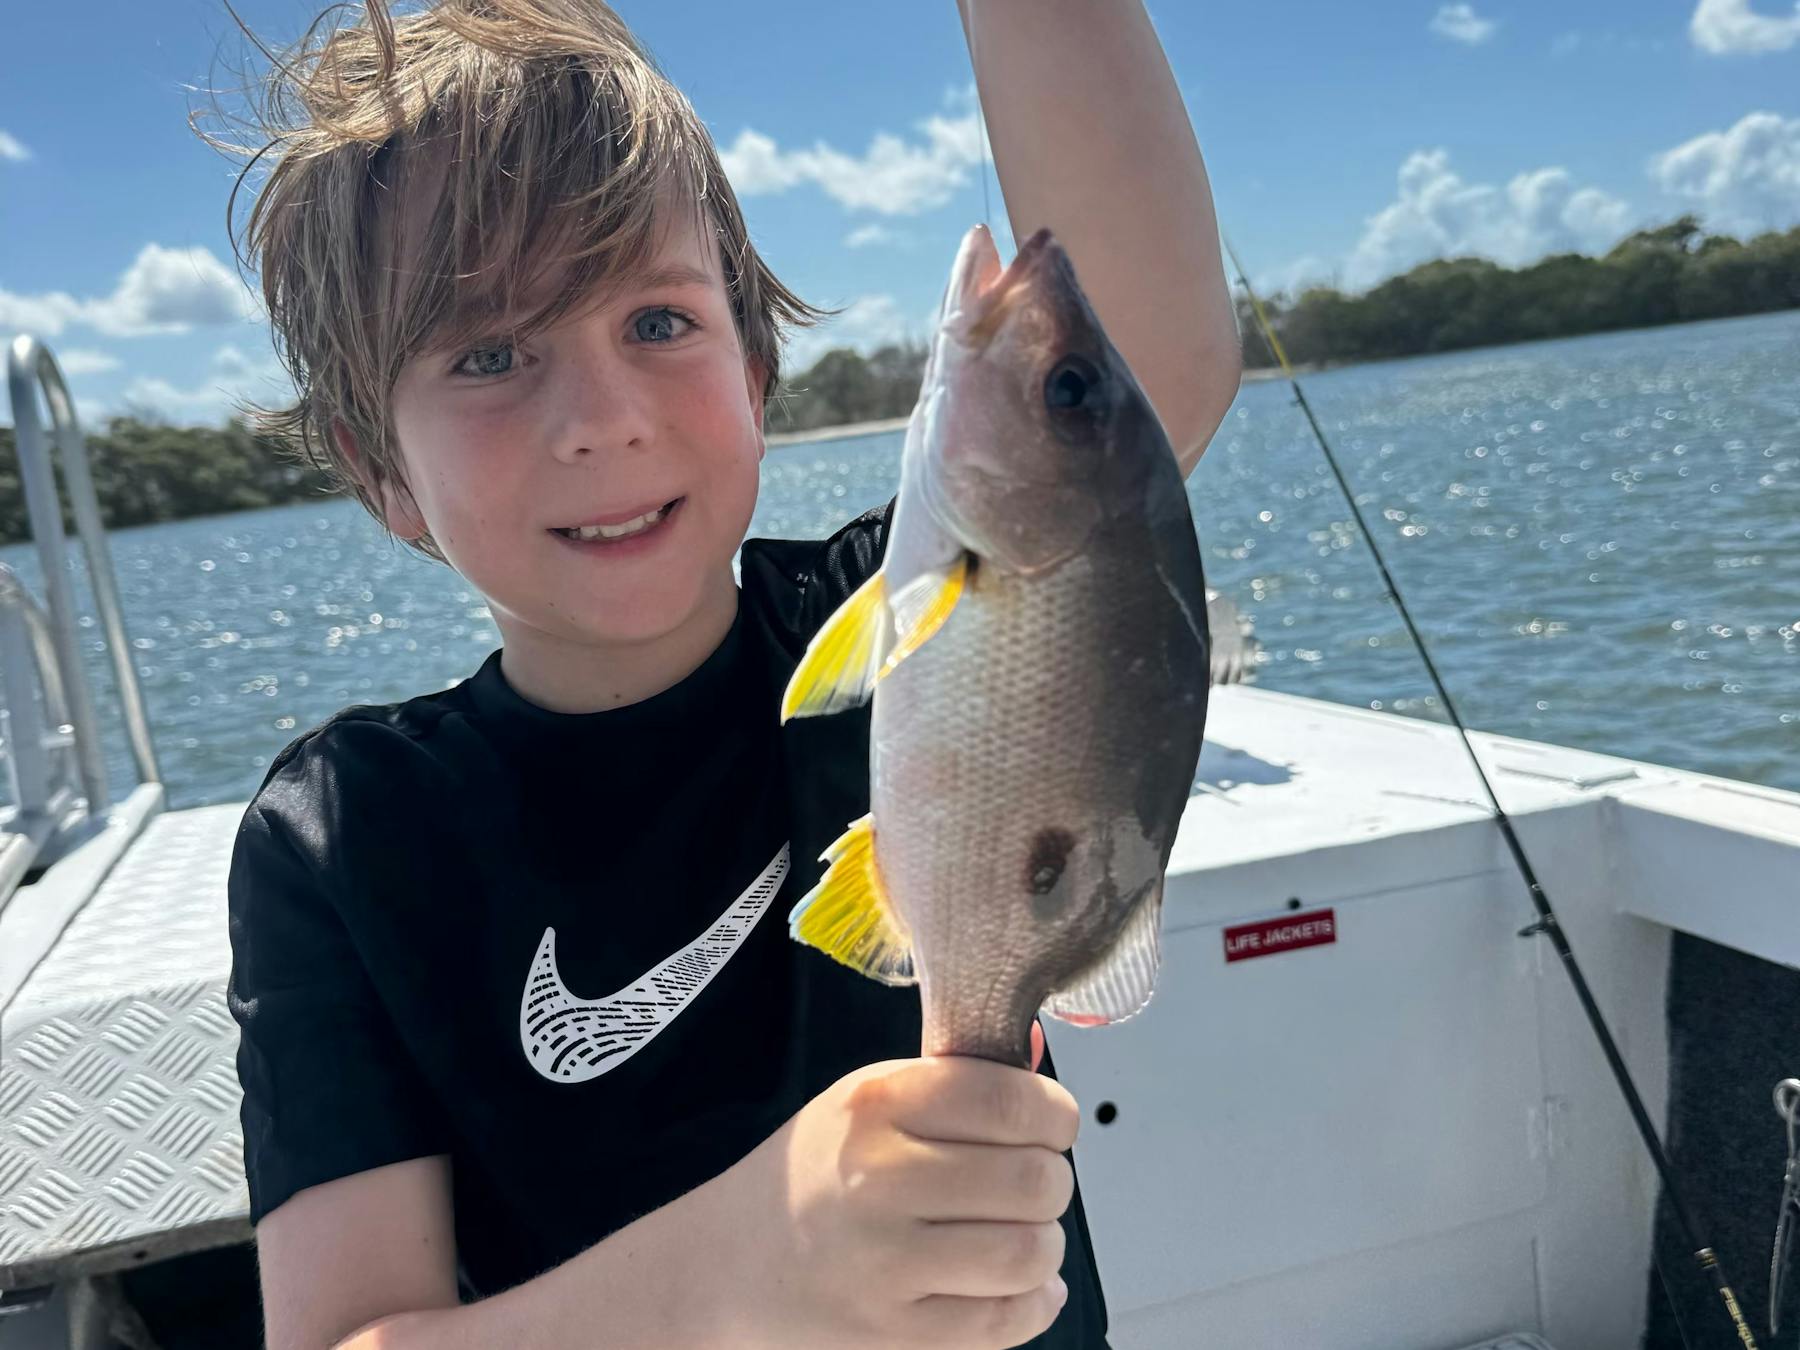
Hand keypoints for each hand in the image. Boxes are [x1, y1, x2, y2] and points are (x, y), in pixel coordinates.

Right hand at [703, 1034, 1077, 1348]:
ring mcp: (885, 1263)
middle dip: (1051, 1182)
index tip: (1052, 1126)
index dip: (1054, 1115)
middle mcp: (879, 1178)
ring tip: (1020, 1237)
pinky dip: (1034, 1302)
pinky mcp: (894, 1335)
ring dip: (1045, 1246)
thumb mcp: (867, 1103)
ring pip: (1030, 1252)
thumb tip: (1040, 1059)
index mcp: (877, 1104)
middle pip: (1034, 1179)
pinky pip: (1006, 1320)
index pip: (1009, 1099)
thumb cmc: (813, 1176)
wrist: (726, 1265)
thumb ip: (953, 1083)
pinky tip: (1022, 1286)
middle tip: (1029, 1185)